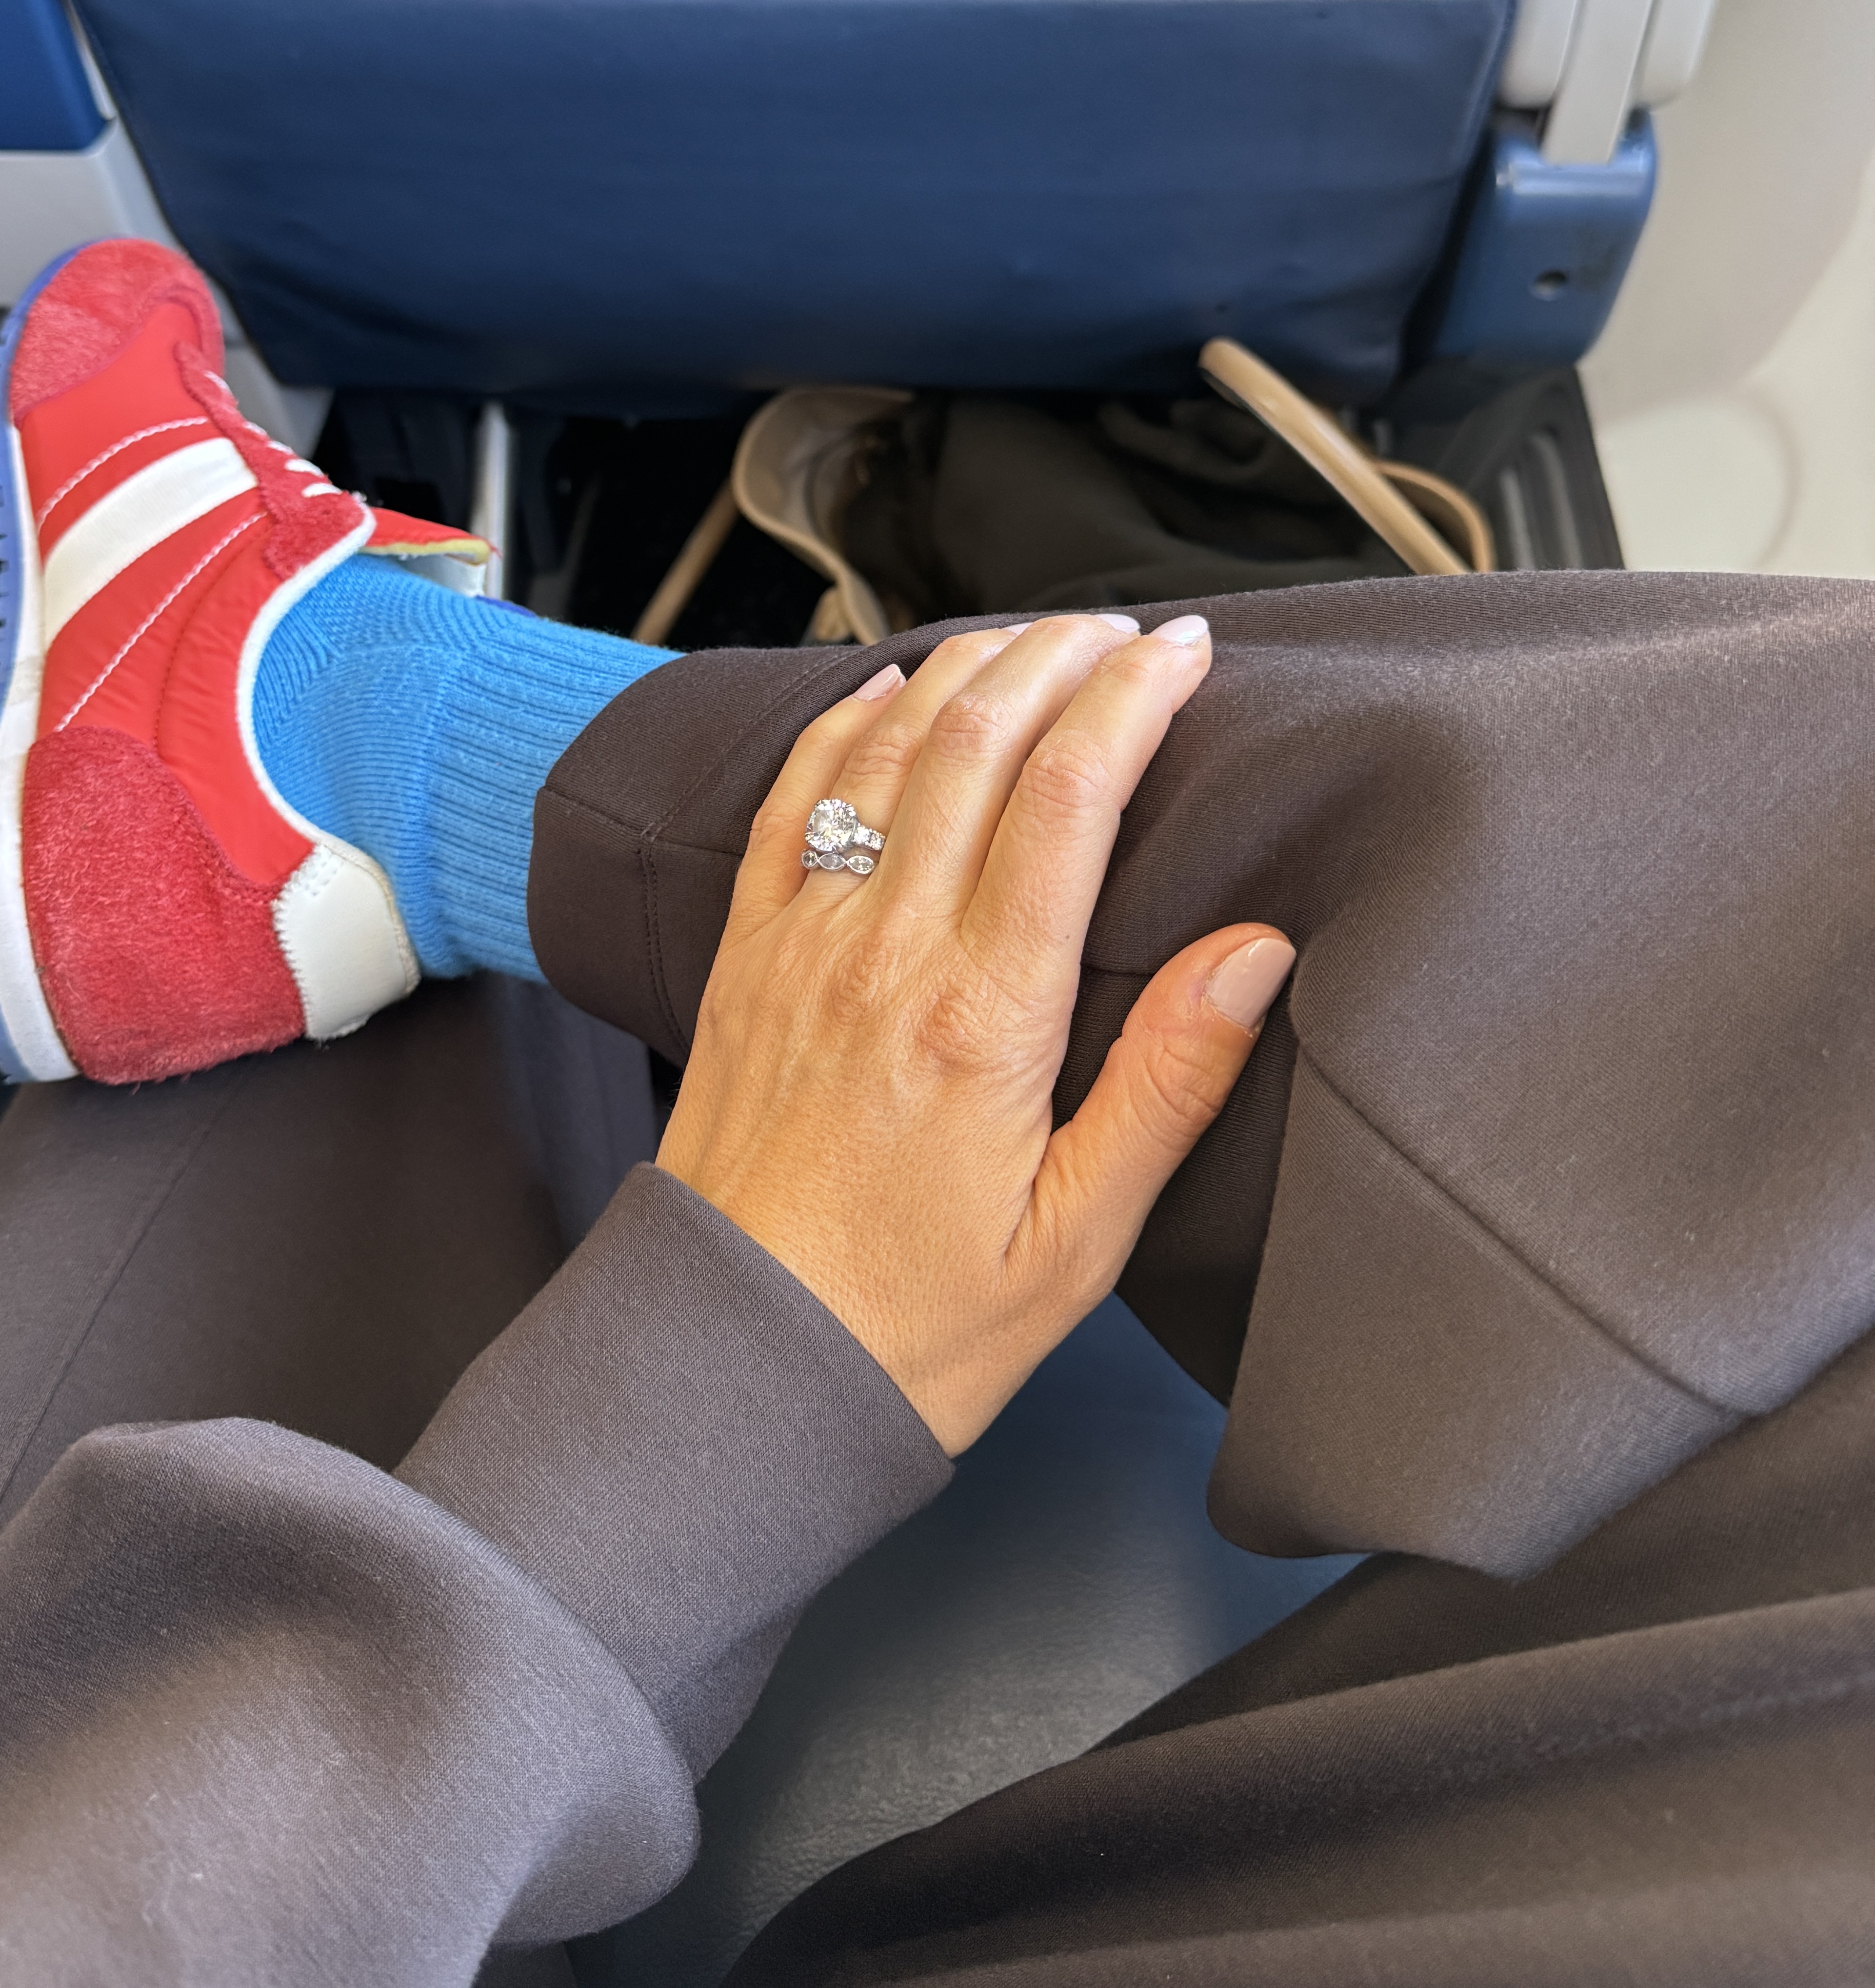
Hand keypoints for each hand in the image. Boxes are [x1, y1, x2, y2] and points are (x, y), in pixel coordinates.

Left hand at [657, 614, 1293, 1452]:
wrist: (737, 1365)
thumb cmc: (916, 1323)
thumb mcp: (1078, 1237)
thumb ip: (1168, 1082)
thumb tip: (1255, 953)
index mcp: (982, 1016)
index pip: (1070, 798)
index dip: (1133, 699)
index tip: (1186, 652)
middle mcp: (885, 953)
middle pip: (977, 741)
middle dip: (1060, 655)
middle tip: (1127, 628)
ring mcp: (804, 944)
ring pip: (886, 750)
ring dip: (965, 669)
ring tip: (1036, 635)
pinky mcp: (747, 958)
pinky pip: (790, 801)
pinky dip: (842, 721)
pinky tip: (887, 686)